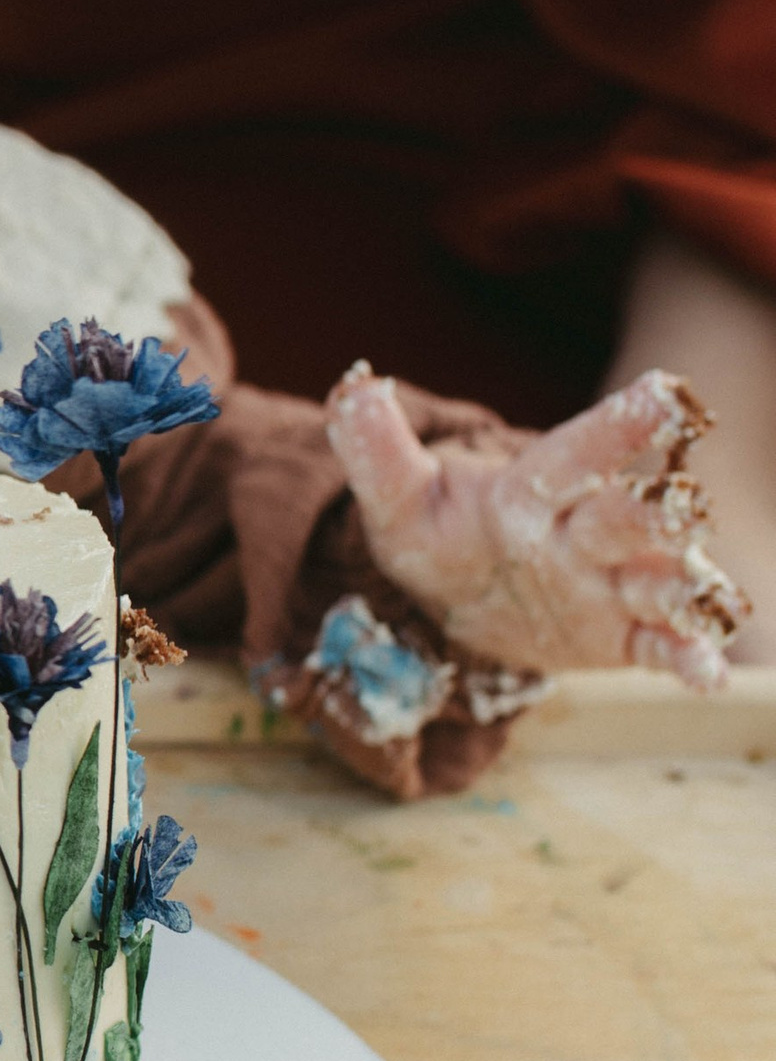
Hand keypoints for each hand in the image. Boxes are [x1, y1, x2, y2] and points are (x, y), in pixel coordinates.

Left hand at [328, 361, 744, 688]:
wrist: (460, 605)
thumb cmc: (441, 535)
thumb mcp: (397, 499)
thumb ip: (375, 448)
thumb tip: (352, 386)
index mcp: (534, 490)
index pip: (575, 453)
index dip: (617, 426)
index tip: (664, 392)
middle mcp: (584, 532)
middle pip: (627, 517)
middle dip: (657, 511)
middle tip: (684, 502)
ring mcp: (610, 585)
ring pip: (659, 579)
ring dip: (683, 584)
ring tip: (701, 591)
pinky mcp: (623, 636)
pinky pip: (661, 645)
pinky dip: (687, 657)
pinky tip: (708, 674)